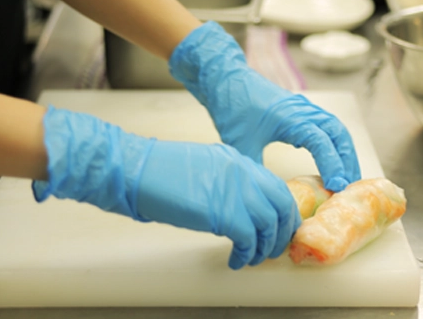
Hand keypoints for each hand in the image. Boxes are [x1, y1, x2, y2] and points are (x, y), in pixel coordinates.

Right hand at [34, 106, 298, 268]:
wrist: (139, 170)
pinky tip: (237, 261)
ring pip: (269, 226)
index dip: (281, 211)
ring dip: (265, 247)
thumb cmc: (162, 170)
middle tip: (273, 248)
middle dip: (282, 231)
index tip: (278, 227)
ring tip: (253, 258)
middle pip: (282, 206)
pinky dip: (246, 254)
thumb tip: (236, 203)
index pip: (277, 187)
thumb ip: (227, 180)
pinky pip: (249, 240)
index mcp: (241, 161)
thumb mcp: (206, 165)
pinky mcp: (224, 214)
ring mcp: (237, 193)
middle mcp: (246, 174)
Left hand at [169, 21, 360, 191]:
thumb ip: (257, 170)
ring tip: (347, 177)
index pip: (322, 142)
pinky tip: (333, 161)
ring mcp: (307, 109)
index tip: (336, 186)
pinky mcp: (303, 111)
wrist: (226, 80)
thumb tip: (268, 196)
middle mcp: (306, 111)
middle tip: (351, 187)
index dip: (332, 165)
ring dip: (345, 153)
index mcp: (293, 117)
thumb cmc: (233, 107)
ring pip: (337, 131)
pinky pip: (328, 128)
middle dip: (348, 161)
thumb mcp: (240, 144)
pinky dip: (336, 145)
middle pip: (339, 135)